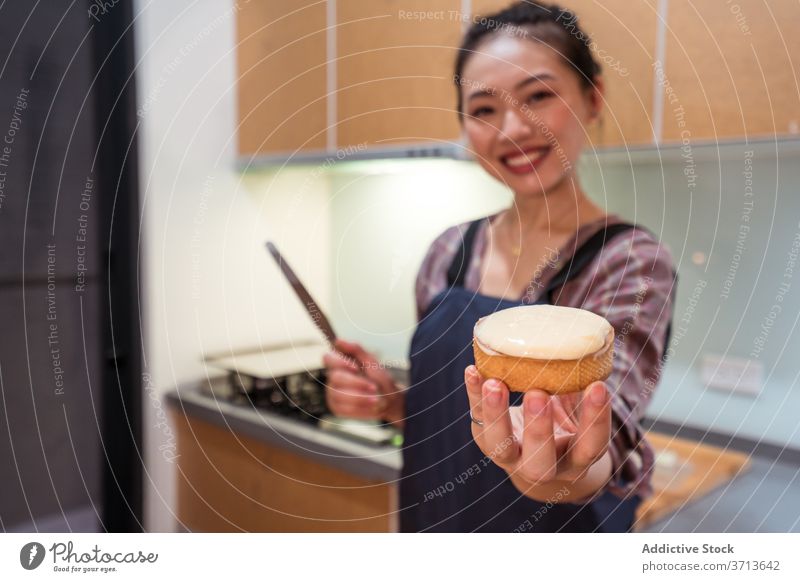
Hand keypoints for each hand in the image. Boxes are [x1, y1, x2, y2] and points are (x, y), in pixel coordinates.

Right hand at [323, 339, 403, 425]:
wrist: (389, 400)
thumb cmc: (379, 379)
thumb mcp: (372, 362)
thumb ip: (356, 350)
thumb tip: (338, 341)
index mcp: (339, 364)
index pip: (327, 358)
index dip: (339, 362)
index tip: (356, 368)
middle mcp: (332, 378)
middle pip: (335, 378)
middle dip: (357, 383)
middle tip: (374, 387)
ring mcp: (332, 394)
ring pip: (339, 396)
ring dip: (360, 398)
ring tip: (376, 399)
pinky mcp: (336, 409)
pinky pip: (344, 409)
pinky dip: (360, 408)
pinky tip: (370, 406)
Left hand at [463, 365, 611, 501]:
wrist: (534, 449)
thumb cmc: (565, 419)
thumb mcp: (577, 409)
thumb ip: (580, 388)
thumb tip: (585, 347)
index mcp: (576, 458)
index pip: (591, 445)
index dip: (596, 419)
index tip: (598, 387)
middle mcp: (544, 467)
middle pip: (540, 463)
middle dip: (538, 429)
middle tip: (538, 394)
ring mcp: (511, 459)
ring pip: (500, 449)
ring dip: (497, 415)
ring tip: (494, 384)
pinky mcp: (486, 441)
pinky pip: (477, 422)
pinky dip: (474, 396)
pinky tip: (473, 371)